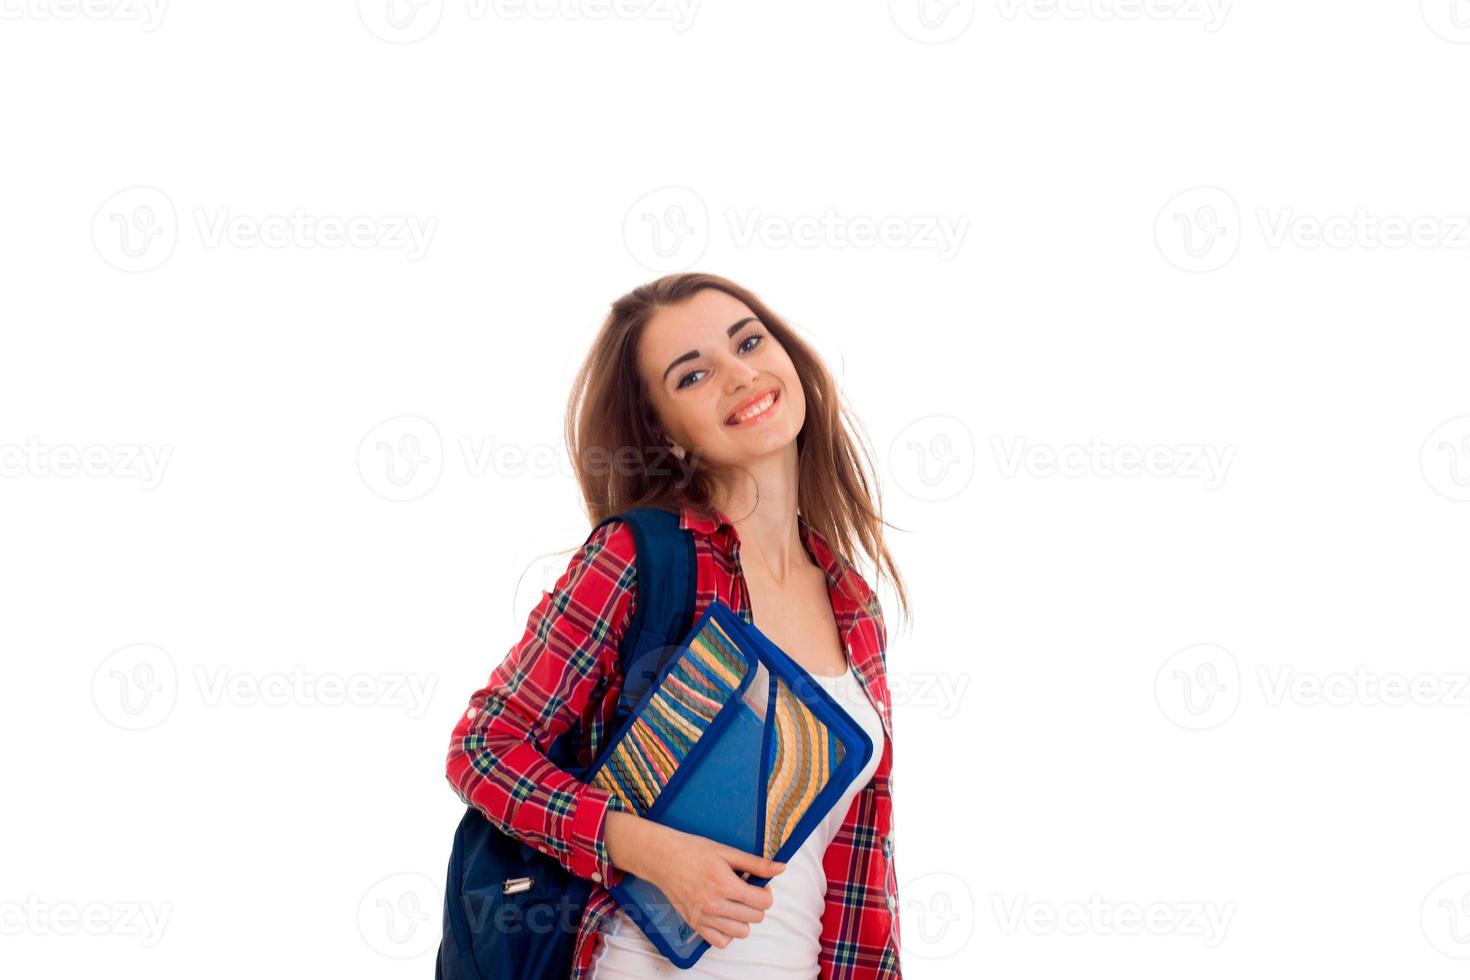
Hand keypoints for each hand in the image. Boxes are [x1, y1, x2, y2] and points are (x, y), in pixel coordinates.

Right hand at [639, 825, 786, 948]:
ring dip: (744, 919)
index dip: (766, 892)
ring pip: (741, 932)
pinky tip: (724, 916)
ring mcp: (704, 917)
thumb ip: (755, 863)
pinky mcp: (694, 924)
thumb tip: (781, 868)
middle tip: (745, 890)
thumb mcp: (726, 851)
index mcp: (725, 884)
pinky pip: (721, 941)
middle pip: (755, 917)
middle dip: (756, 904)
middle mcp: (715, 905)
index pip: (762, 902)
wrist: (662, 858)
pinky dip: (727, 932)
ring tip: (735, 903)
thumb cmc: (693, 850)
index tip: (758, 884)